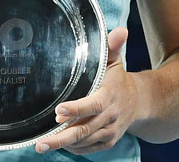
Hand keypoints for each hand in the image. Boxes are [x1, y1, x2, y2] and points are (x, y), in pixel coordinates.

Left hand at [37, 28, 141, 154]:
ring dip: (63, 144)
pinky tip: (60, 145)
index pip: (94, 104)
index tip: (58, 111)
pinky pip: (89, 148)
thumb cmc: (118, 79)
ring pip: (85, 141)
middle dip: (61, 137)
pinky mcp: (108, 141)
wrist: (138, 101)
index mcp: (111, 94)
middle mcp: (111, 115)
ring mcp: (110, 130)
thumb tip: (120, 30)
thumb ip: (112, 46)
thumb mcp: (115, 61)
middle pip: (85, 129)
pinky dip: (74, 148)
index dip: (77, 109)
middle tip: (40, 143)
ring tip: (43, 144)